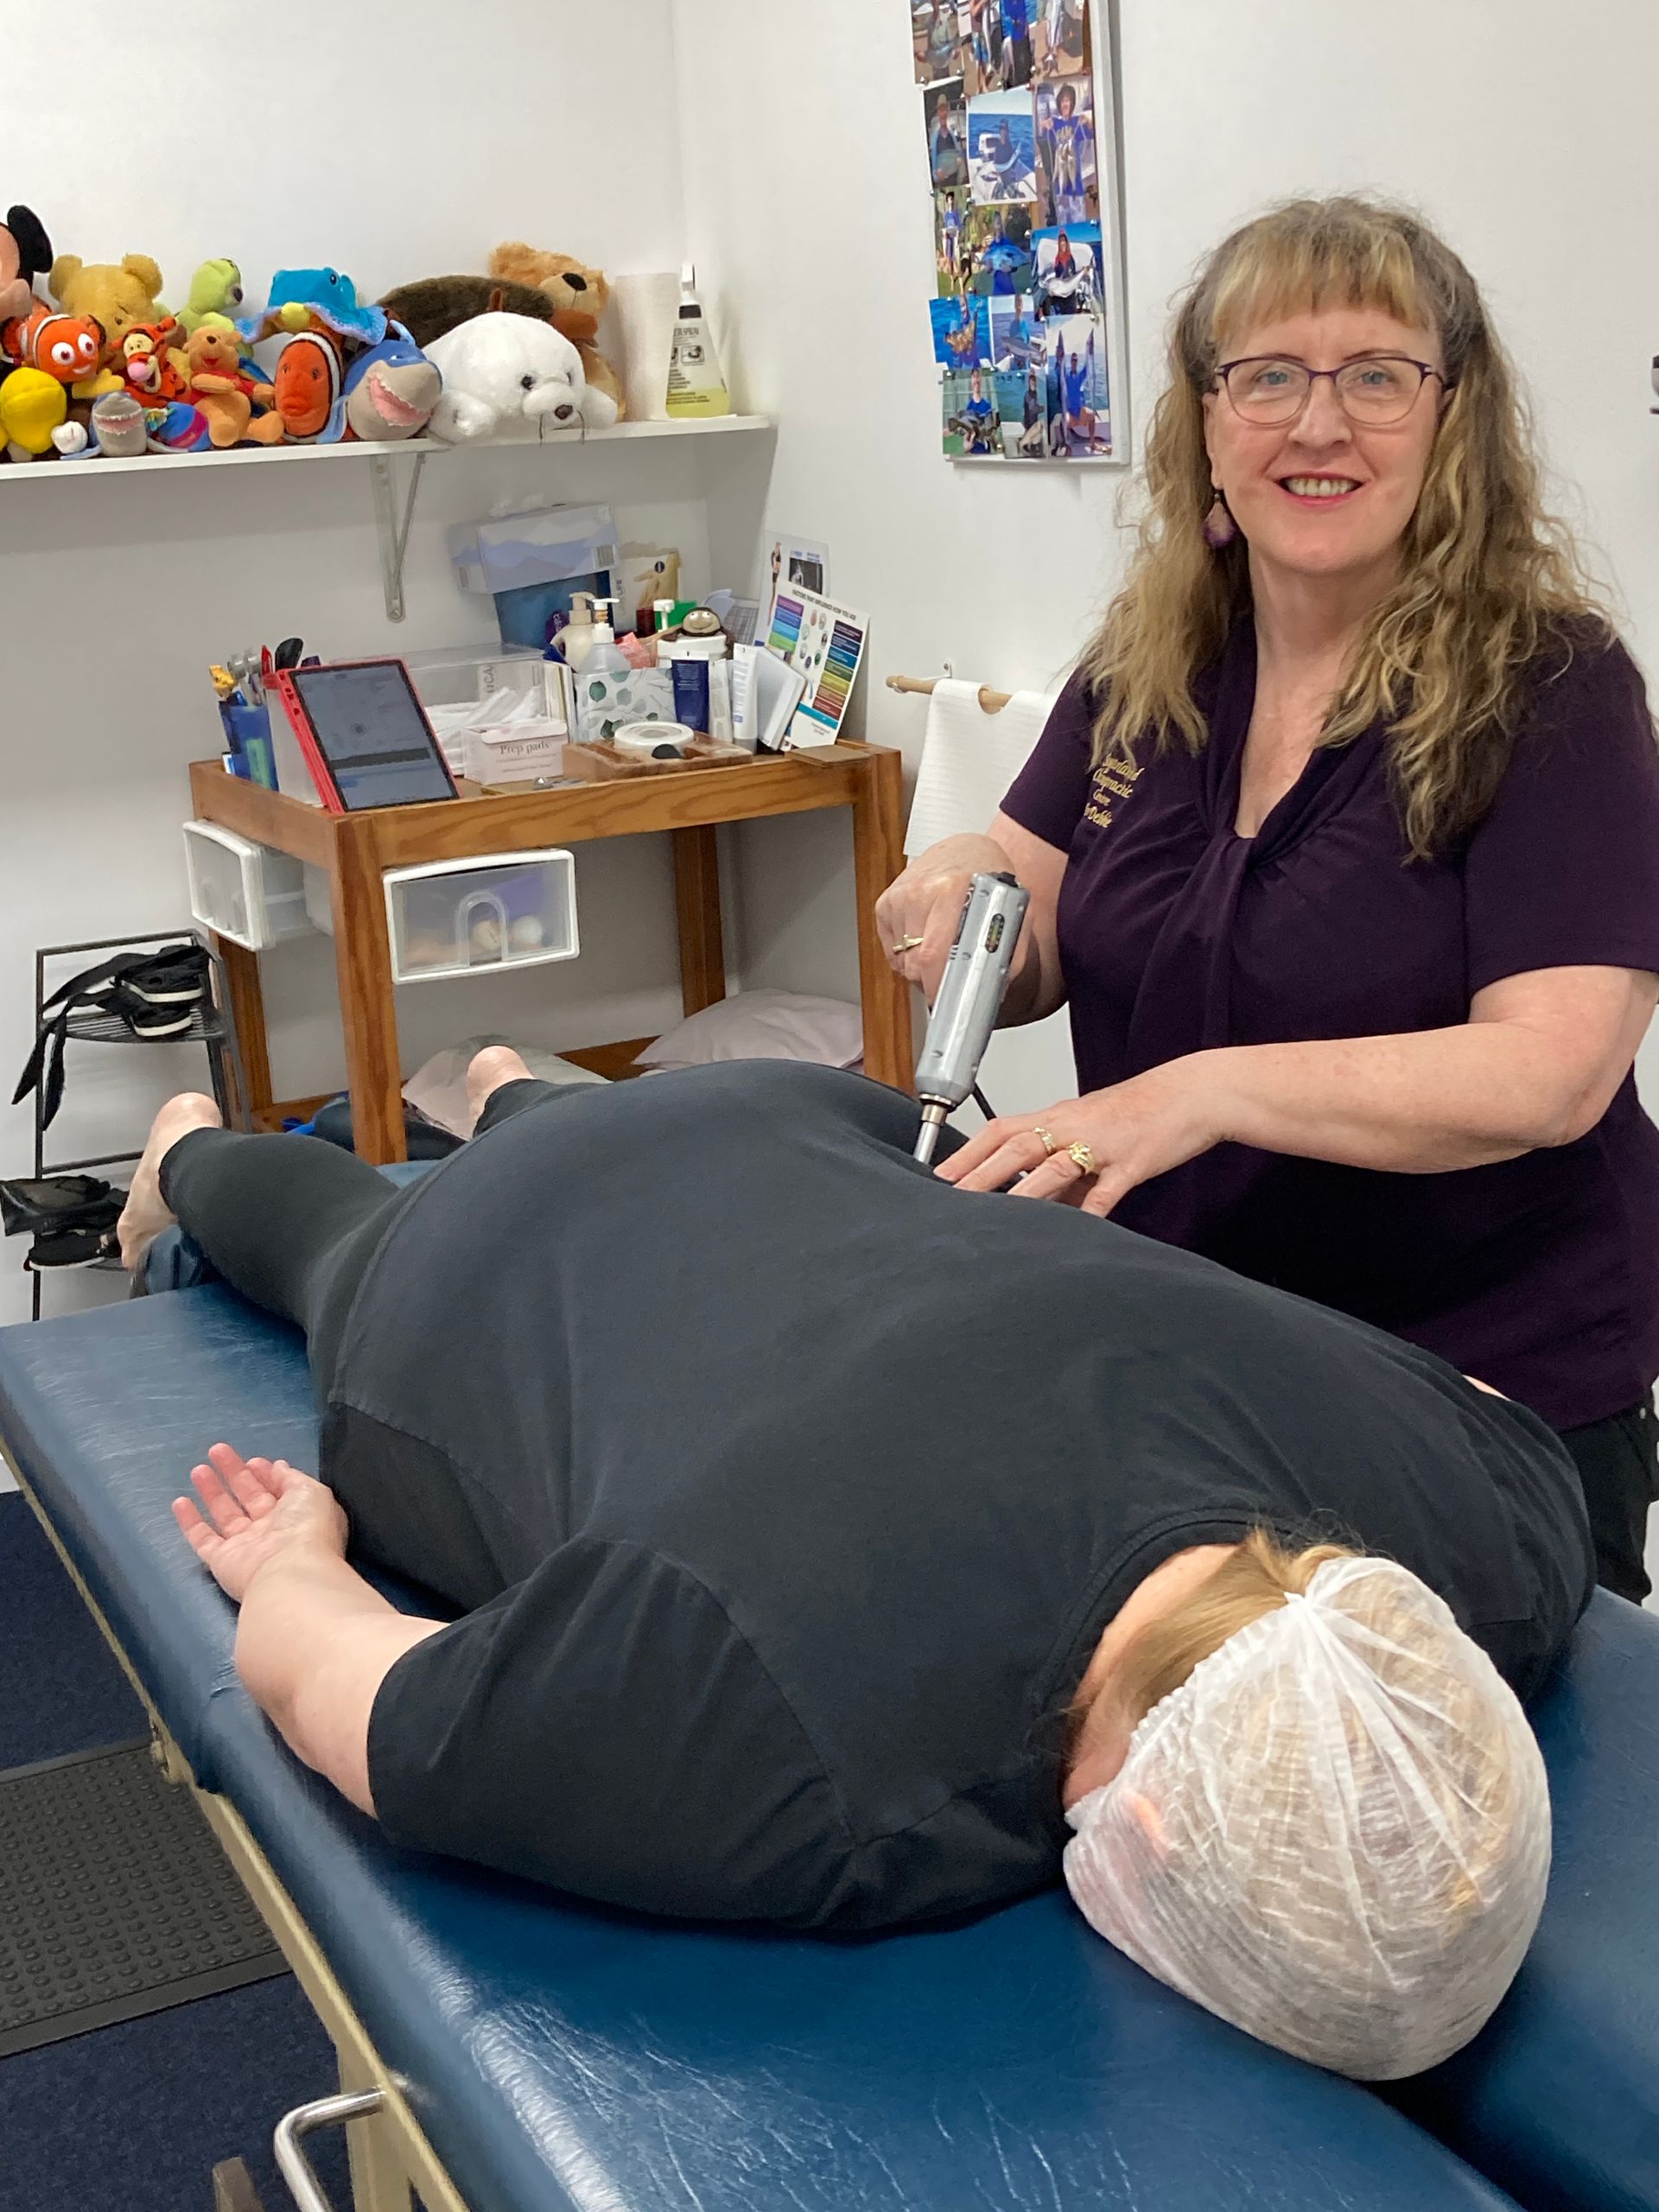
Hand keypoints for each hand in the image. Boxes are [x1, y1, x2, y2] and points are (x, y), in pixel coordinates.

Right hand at [172, 1443, 347, 1604]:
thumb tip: (279, 1466)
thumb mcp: (311, 1492)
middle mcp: (270, 1531)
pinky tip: (179, 1502)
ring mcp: (245, 1546)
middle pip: (248, 1497)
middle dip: (234, 1473)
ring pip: (224, 1515)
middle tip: (217, 1451)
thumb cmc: (307, 1530)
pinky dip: (190, 1522)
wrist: (290, 1575)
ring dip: (211, 1491)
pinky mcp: (221, 1561)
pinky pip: (202, 1539)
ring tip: (199, 1469)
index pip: (276, 1490)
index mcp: (295, 1515)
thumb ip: (292, 1478)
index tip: (252, 1460)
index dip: (264, 1474)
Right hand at [875, 833, 1012, 999]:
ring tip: (943, 944)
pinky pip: (892, 952)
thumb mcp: (1013, 912)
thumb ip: (1008, 953)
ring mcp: (898, 897)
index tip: (948, 1002)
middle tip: (954, 972)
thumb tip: (991, 992)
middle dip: (934, 981)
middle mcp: (920, 891)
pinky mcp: (884, 904)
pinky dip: (908, 956)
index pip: (934, 954)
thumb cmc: (989, 880)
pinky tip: (925, 936)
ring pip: (903, 962)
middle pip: (916, 964)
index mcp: (953, 890)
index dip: (939, 987)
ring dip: (922, 967)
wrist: (965, 851)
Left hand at [936, 1059, 1222, 1216]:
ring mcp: (1102, 1143)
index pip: (1001, 1128)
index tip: (938, 1175)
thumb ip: (1064, 1174)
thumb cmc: (1141, 1113)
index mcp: (1058, 1117)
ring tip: (997, 1216)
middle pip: (1017, 1145)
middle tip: (949, 1197)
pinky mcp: (1133, 1162)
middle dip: (980, 1172)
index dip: (968, 1151)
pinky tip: (1074, 1233)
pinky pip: (1106, 1190)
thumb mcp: (1093, 1135)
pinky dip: (1089, 1212)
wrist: (1193, 1094)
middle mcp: (1072, 1126)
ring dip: (1023, 1191)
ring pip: (1055, 1166)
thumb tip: (1038, 1208)